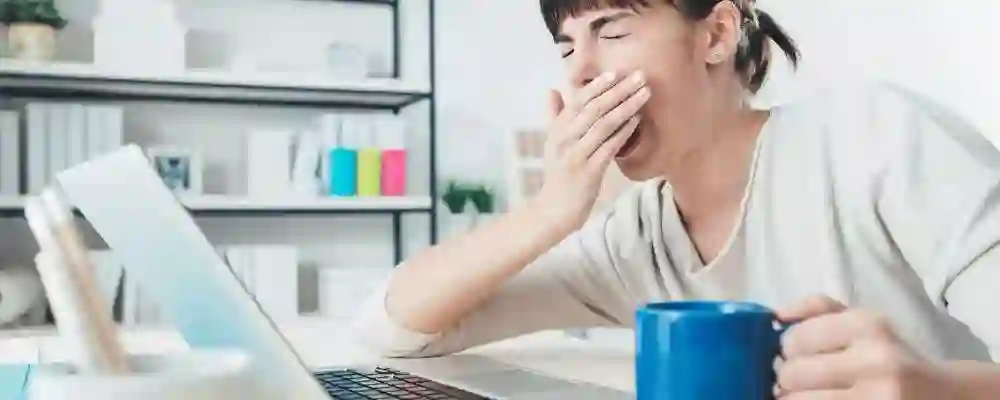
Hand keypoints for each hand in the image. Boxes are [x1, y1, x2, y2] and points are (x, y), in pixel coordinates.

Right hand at [536, 70, 649, 231]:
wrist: (554, 210)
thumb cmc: (558, 175)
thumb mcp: (552, 143)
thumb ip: (554, 116)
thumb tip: (552, 90)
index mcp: (557, 129)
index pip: (578, 100)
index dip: (597, 85)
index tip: (616, 72)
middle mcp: (565, 138)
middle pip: (594, 108)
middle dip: (618, 90)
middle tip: (639, 76)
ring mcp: (576, 154)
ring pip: (603, 124)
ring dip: (626, 106)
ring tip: (645, 94)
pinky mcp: (589, 171)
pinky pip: (609, 147)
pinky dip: (624, 132)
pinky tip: (637, 120)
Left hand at [775, 296, 959, 398]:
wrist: (941, 394)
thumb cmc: (890, 354)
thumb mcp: (862, 322)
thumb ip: (818, 310)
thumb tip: (776, 315)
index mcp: (868, 325)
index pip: (796, 339)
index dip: (786, 350)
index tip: (794, 355)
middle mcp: (875, 361)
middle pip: (793, 374)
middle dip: (787, 378)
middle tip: (795, 379)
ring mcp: (876, 397)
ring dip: (793, 398)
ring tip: (804, 393)